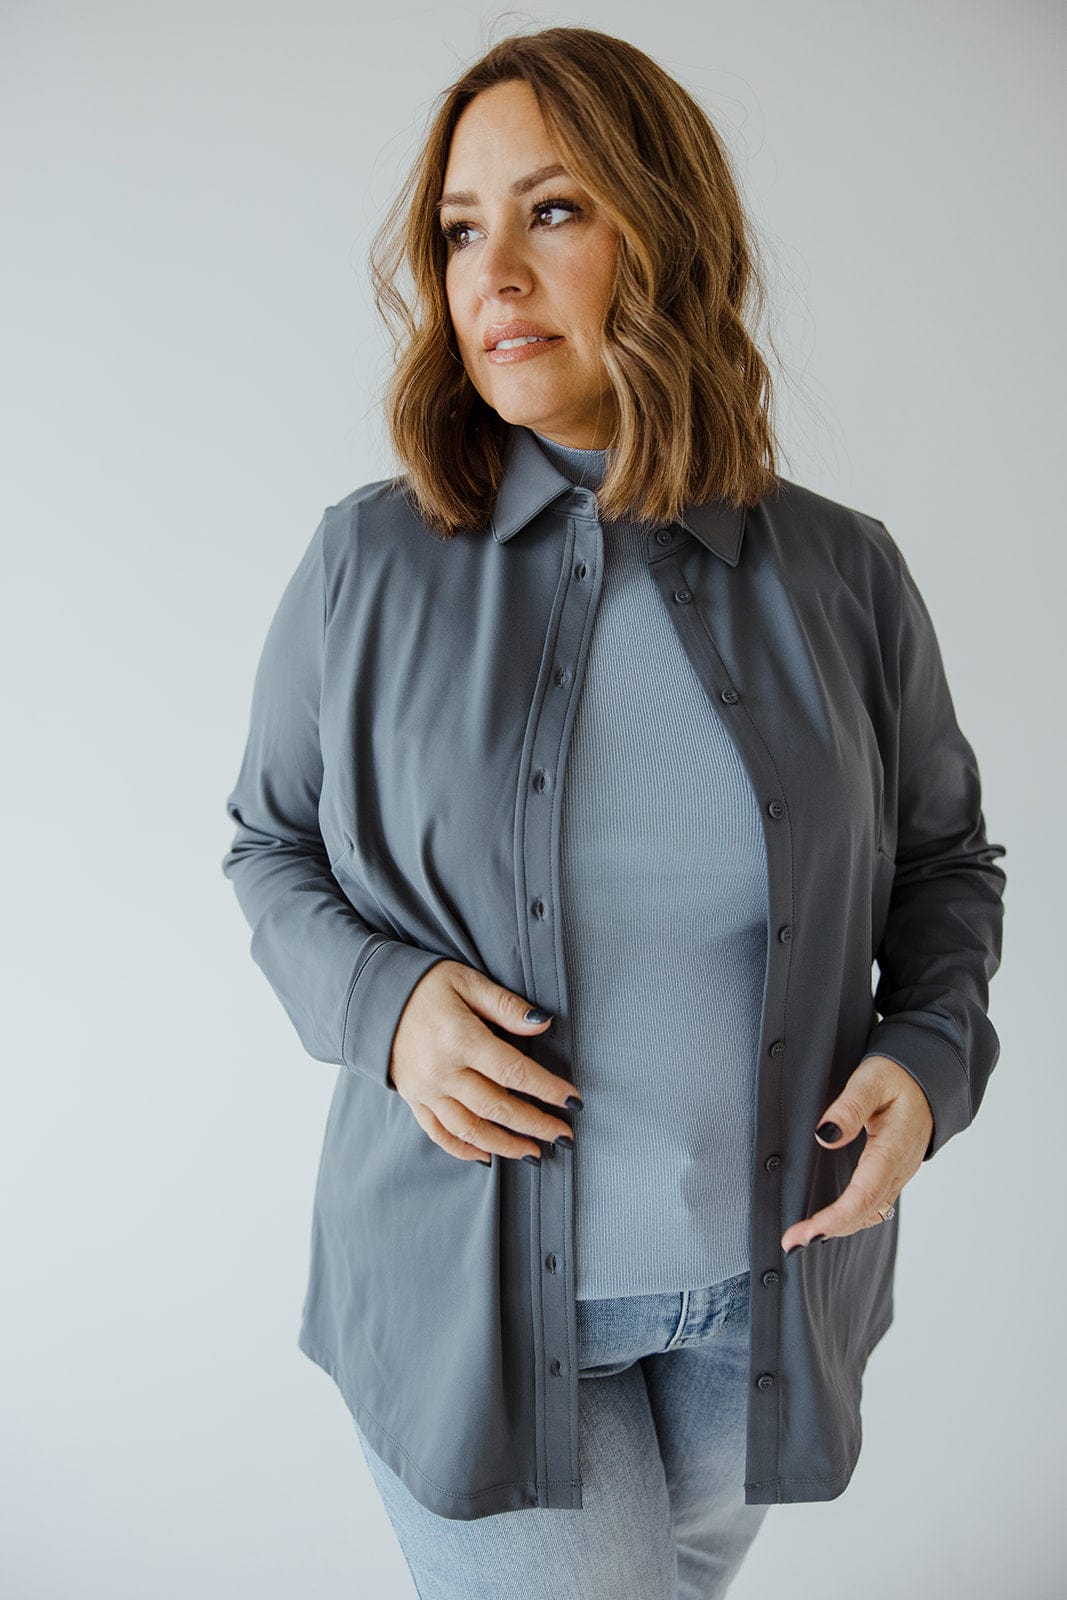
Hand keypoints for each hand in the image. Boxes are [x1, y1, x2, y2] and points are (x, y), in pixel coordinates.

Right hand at [388, 960, 581, 1164]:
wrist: (373, 997)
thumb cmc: (425, 986)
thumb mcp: (467, 982)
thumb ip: (505, 1005)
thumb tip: (543, 1023)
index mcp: (461, 1038)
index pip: (513, 1072)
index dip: (546, 1089)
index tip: (572, 1101)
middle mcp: (443, 1071)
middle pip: (496, 1107)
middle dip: (534, 1125)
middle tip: (564, 1137)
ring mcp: (426, 1090)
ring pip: (470, 1129)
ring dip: (505, 1145)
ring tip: (534, 1154)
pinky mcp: (414, 1099)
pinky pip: (439, 1133)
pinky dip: (463, 1149)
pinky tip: (487, 1157)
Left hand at [780, 1054, 933, 1252]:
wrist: (928, 1080)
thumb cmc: (897, 1077)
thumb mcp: (871, 1080)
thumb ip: (849, 1107)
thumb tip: (824, 1136)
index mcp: (893, 1148)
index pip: (864, 1194)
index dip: (836, 1218)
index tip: (808, 1233)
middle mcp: (899, 1168)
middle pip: (865, 1212)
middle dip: (828, 1230)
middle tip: (790, 1242)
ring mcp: (899, 1174)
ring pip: (870, 1213)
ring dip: (839, 1228)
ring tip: (802, 1236)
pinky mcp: (894, 1173)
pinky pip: (874, 1203)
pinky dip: (851, 1217)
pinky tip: (829, 1220)